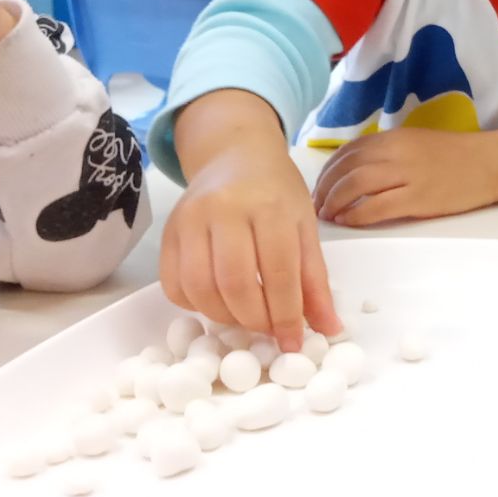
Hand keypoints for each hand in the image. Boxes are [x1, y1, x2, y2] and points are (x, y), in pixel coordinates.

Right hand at [159, 93, 339, 351]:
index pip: (277, 272)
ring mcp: (191, 218)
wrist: (235, 155)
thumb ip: (315, 280)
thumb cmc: (276, 191)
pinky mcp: (168, 231)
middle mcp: (225, 208)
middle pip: (234, 283)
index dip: (285, 315)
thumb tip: (328, 330)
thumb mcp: (305, 226)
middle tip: (267, 331)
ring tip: (244, 318)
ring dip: (223, 317)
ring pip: (200, 287)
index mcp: (269, 206)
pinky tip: (217, 303)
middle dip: (253, 320)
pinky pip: (173, 284)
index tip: (292, 341)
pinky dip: (194, 306)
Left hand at [313, 127, 497, 226]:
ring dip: (335, 201)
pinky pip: (377, 206)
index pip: (347, 152)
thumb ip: (386, 152)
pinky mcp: (418, 198)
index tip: (319, 187)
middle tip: (316, 205)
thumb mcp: (414, 143)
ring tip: (328, 215)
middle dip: (325, 188)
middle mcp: (396, 152)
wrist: (489, 163)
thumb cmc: (453, 155)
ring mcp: (407, 175)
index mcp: (393, 138)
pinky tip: (348, 220)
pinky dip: (356, 214)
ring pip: (356, 185)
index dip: (327, 171)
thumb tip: (354, 170)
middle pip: (346, 168)